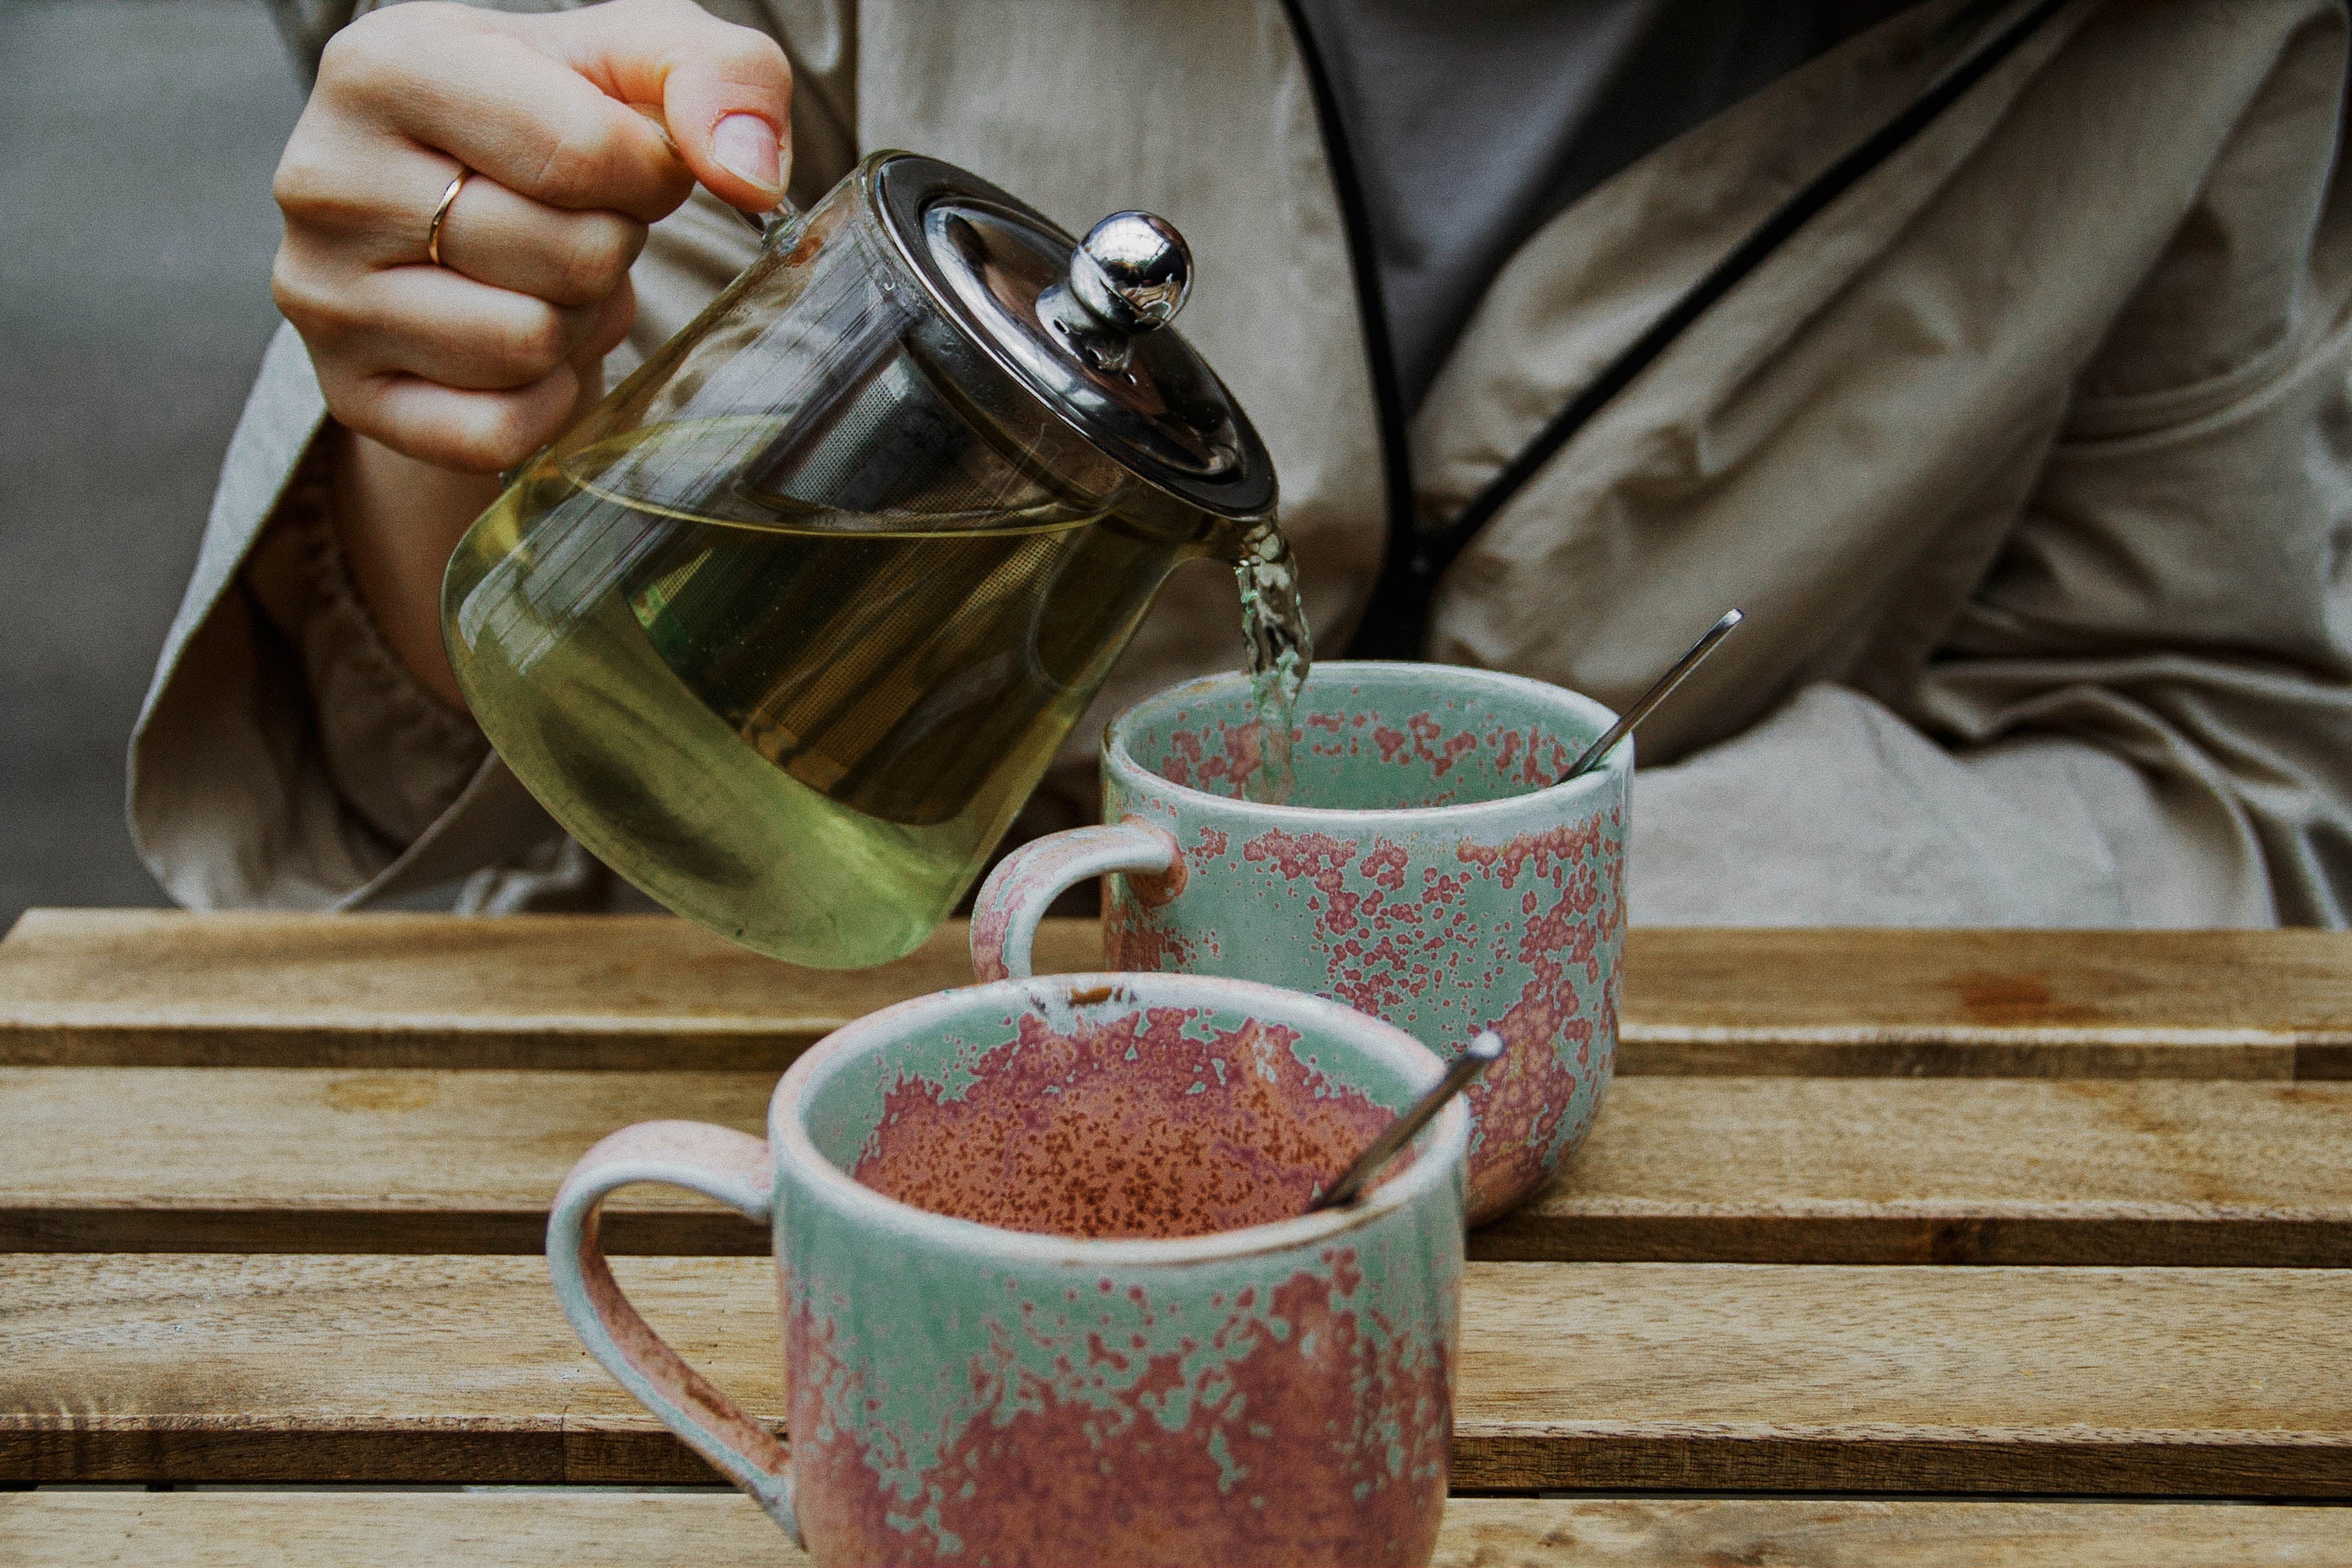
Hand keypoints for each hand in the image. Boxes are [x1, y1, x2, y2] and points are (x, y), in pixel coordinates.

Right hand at [268, 0, 791, 710]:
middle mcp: (326, 179)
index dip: (649, 176)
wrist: (461, 205)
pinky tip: (522, 345)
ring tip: (543, 275)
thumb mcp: (640, 60)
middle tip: (576, 223)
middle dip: (610, 247)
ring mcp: (323, 296)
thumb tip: (750, 174)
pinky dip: (543, 399)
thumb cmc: (554, 118)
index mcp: (385, 64)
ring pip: (530, 345)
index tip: (629, 164)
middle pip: (570, 256)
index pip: (584, 154)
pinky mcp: (352, 395)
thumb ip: (723, 75)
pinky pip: (498, 429)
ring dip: (576, 321)